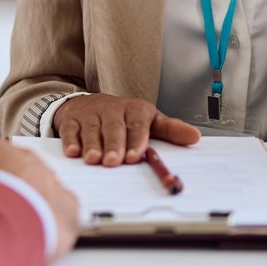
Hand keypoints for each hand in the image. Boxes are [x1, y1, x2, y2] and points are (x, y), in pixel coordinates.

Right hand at [0, 138, 78, 261]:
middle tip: (2, 222)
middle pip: (21, 176)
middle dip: (15, 196)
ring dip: (35, 211)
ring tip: (20, 235)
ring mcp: (49, 178)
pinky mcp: (69, 204)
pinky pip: (65, 214)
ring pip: (44, 194)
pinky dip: (56, 227)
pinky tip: (42, 240)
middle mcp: (23, 157)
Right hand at [51, 94, 200, 165]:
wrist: (89, 104)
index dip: (136, 140)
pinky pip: (71, 130)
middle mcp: (113, 110)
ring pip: (92, 129)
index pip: (137, 124)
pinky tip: (73, 152)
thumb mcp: (150, 120)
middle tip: (114, 161)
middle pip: (114, 127)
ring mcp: (91, 114)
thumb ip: (170, 130)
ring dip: (93, 145)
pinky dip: (71, 141)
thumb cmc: (124, 118)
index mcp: (135, 110)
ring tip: (94, 160)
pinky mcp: (72, 120)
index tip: (135, 156)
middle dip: (114, 145)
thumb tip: (195, 137)